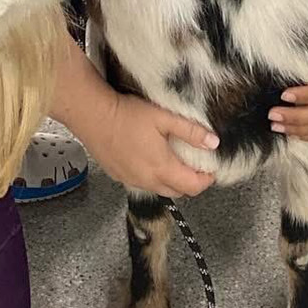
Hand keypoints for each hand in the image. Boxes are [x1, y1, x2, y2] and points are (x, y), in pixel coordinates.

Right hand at [81, 92, 219, 198]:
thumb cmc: (129, 115)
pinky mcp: (119, 176)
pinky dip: (154, 177)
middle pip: (178, 192)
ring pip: (160, 189)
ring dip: (172, 180)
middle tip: (197, 163)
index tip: (213, 167)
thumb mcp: (164, 118)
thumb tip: (214, 143)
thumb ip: (190, 131)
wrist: (93, 117)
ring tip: (176, 159)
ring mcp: (132, 180)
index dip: (207, 180)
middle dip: (191, 181)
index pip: (193, 187)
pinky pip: (143, 183)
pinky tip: (151, 158)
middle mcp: (148, 181)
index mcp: (162, 168)